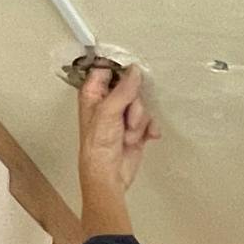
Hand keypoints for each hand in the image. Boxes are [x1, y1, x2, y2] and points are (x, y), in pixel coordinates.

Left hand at [78, 64, 158, 193]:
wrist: (109, 174)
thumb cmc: (97, 147)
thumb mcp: (108, 112)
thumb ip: (123, 90)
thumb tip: (134, 71)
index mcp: (94, 93)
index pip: (107, 69)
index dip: (119, 70)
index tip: (130, 76)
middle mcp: (108, 102)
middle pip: (130, 88)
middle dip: (133, 106)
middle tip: (127, 118)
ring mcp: (123, 116)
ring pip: (141, 105)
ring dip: (139, 122)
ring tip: (128, 134)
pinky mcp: (135, 129)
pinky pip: (149, 120)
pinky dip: (149, 129)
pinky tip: (143, 137)